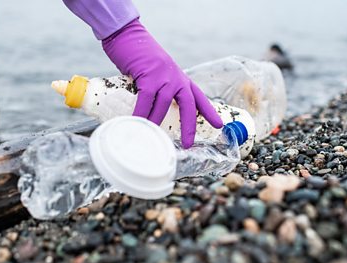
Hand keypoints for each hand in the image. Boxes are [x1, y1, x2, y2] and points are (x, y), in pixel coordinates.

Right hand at [102, 19, 222, 147]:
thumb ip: (158, 89)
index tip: (219, 125)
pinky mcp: (148, 75)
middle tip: (188, 144)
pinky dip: (141, 113)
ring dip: (155, 122)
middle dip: (189, 126)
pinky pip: (146, 99)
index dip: (209, 111)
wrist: (128, 35)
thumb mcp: (156, 72)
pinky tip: (137, 122)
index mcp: (180, 78)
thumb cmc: (139, 56)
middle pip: (188, 105)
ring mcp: (163, 76)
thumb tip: (150, 111)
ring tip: (150, 136)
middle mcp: (176, 77)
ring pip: (163, 105)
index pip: (198, 97)